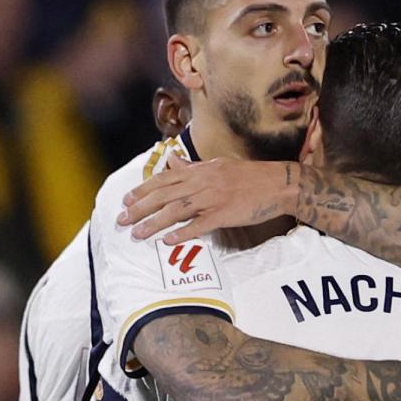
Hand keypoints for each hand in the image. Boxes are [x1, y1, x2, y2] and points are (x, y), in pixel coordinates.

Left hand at [118, 157, 298, 243]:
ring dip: (154, 223)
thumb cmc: (249, 176)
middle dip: (140, 208)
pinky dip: (183, 232)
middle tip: (122, 221)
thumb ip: (192, 166)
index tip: (125, 201)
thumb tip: (171, 160)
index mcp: (200, 170)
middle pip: (164, 195)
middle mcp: (203, 181)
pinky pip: (200, 224)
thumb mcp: (217, 165)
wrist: (279, 183)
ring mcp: (214, 197)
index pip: (164, 179)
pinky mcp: (226, 213)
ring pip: (177, 210)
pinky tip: (168, 241)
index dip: (142, 190)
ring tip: (138, 234)